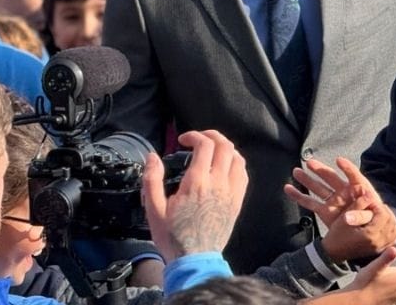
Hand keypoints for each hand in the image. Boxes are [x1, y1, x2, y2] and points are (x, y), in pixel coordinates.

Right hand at [141, 130, 247, 262]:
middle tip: (198, 139)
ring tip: (211, 150)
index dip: (195, 135)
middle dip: (212, 135)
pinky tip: (224, 166)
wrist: (194, 259)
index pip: (205, 145)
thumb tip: (152, 156)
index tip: (183, 140)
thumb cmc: (172, 235)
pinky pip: (243, 174)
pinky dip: (235, 163)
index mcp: (197, 182)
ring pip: (237, 158)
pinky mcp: (237, 202)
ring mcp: (231, 192)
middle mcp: (218, 183)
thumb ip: (152, 179)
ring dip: (225, 148)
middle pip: (225, 146)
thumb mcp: (153, 209)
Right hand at [285, 157, 387, 229]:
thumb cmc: (376, 222)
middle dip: (320, 170)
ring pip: (318, 187)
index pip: (354, 176)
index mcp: (358, 191)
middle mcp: (344, 193)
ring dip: (307, 180)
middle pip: (331, 178)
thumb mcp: (375, 216)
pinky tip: (288, 189)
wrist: (370, 236)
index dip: (348, 168)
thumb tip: (363, 197)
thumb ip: (365, 208)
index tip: (339, 160)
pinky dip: (299, 196)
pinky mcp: (325, 212)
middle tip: (309, 162)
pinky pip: (310, 203)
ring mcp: (333, 202)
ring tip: (296, 171)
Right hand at [320, 183, 395, 261]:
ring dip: (389, 219)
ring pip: (394, 230)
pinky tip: (383, 225)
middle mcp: (377, 242)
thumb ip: (358, 204)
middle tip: (375, 207)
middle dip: (384, 211)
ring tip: (379, 214)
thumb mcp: (345, 218)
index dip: (377, 205)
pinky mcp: (379, 250)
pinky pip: (393, 239)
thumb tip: (369, 193)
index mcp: (369, 235)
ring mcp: (379, 248)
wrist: (334, 253)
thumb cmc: (337, 235)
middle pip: (391, 221)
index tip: (369, 204)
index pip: (383, 214)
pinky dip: (391, 230)